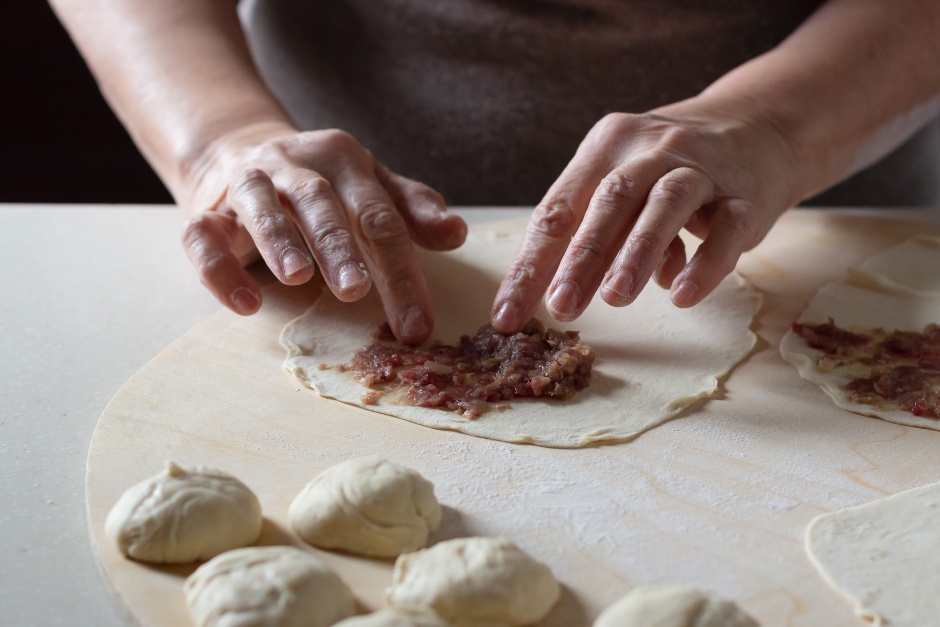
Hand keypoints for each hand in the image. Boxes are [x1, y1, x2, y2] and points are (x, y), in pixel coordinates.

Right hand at [180, 122, 466, 342]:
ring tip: (298, 277)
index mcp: (344, 160)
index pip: (379, 217)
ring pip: (260, 206)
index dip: (401, 270)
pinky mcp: (207, 209)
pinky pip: (203, 235)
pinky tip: (245, 304)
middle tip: (357, 293)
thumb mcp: (371, 186)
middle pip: (322, 205)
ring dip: (280, 241)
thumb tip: (457, 234)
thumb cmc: (323, 183)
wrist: (241, 152)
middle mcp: (294, 165)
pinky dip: (219, 267)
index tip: (418, 323)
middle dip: (340, 250)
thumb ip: (411, 209)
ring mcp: (248, 183)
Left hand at [490, 100, 799, 331]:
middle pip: (610, 199)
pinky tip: (682, 295)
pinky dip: (705, 262)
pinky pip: (728, 227)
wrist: (760, 125)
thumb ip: (594, 231)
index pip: (558, 209)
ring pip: (666, 203)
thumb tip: (563, 295)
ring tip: (615, 299)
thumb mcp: (624, 182)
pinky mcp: (747, 194)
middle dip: (581, 257)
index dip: (530, 266)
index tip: (507, 315)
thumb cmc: (670, 167)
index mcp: (605, 146)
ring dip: (638, 252)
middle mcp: (650, 148)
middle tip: (561, 308)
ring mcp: (702, 167)